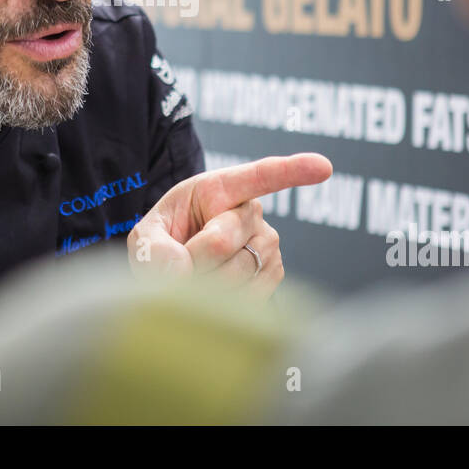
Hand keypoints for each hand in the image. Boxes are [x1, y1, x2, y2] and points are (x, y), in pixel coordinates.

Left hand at [126, 153, 332, 299]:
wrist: (178, 270)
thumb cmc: (164, 244)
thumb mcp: (146, 237)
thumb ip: (153, 248)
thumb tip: (181, 270)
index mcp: (221, 188)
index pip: (261, 176)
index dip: (293, 170)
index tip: (323, 167)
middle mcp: (252, 213)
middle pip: (220, 240)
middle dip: (188, 260)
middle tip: (177, 263)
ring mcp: (267, 244)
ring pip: (235, 273)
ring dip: (205, 283)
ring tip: (196, 274)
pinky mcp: (273, 273)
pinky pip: (250, 294)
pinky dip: (224, 301)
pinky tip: (215, 288)